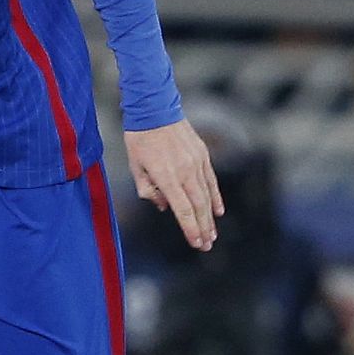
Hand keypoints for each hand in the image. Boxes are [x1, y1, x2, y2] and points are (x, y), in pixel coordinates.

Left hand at [124, 119, 224, 251]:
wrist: (154, 109)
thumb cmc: (139, 138)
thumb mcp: (135, 165)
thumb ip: (148, 189)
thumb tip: (163, 206)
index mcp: (166, 175)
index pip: (182, 209)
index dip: (190, 228)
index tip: (195, 243)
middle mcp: (184, 171)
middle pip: (197, 206)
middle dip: (203, 228)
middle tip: (206, 245)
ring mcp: (196, 163)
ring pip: (207, 196)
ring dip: (210, 217)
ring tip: (212, 234)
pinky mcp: (202, 155)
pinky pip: (211, 181)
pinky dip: (215, 197)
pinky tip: (218, 211)